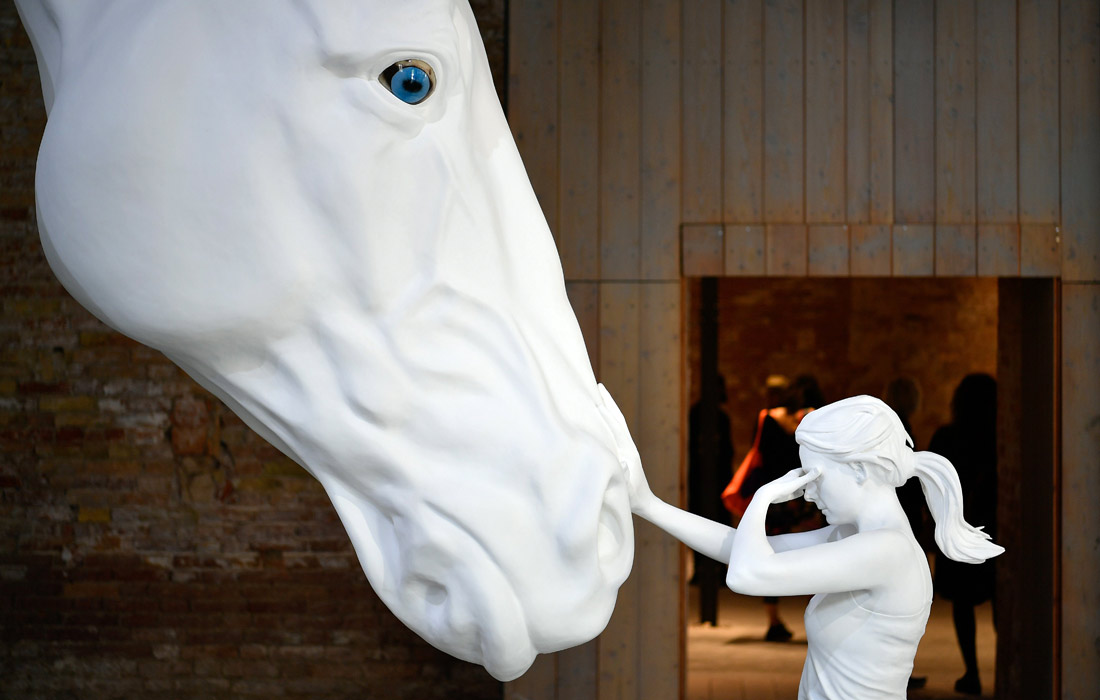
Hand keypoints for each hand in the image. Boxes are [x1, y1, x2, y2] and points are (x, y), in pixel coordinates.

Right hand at [596, 383, 654, 512]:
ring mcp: (628, 448)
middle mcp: (629, 447)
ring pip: (618, 422)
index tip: (596, 403)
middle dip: (609, 402)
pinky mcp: (626, 451)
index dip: (606, 417)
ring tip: (600, 393)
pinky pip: (617, 429)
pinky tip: (603, 414)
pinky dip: (610, 418)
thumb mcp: (628, 490)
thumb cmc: (633, 499)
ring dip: (610, 406)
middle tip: (598, 386)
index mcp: (628, 453)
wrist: (646, 503)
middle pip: (618, 419)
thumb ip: (627, 477)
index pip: (616, 431)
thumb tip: (623, 462)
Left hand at [754, 467, 820, 505]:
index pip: (806, 470)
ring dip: (808, 487)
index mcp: (794, 474)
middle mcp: (793, 479)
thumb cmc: (783, 487)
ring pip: (802, 486)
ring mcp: (791, 486)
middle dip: (812, 479)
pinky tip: (807, 496)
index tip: (822, 472)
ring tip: (818, 488)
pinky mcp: (788, 494)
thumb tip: (820, 468)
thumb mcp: (798, 482)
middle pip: (804, 478)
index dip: (813, 471)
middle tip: (822, 481)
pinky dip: (802, 493)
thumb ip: (809, 477)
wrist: (769, 495)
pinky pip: (798, 493)